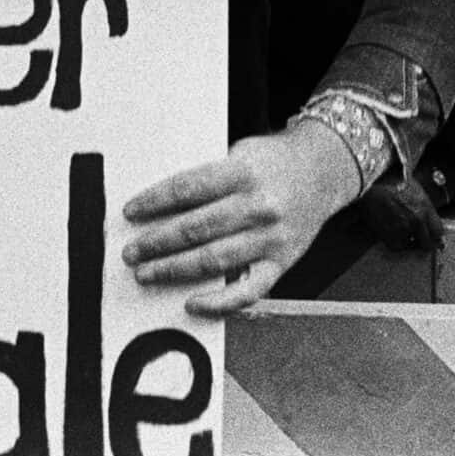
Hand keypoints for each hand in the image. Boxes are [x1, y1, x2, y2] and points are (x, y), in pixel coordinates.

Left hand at [120, 126, 360, 315]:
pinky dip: (219, 302)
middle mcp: (259, 206)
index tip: (131, 212)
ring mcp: (272, 238)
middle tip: (130, 252)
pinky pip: (248, 291)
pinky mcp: (282, 262)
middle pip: (197, 228)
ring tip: (146, 273)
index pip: (189, 188)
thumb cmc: (273, 162)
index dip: (155, 201)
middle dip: (156, 242)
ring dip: (174, 269)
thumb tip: (160, 206)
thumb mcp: (240, 153)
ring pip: (214, 260)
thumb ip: (208, 178)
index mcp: (244, 171)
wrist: (324, 170)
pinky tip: (192, 303)